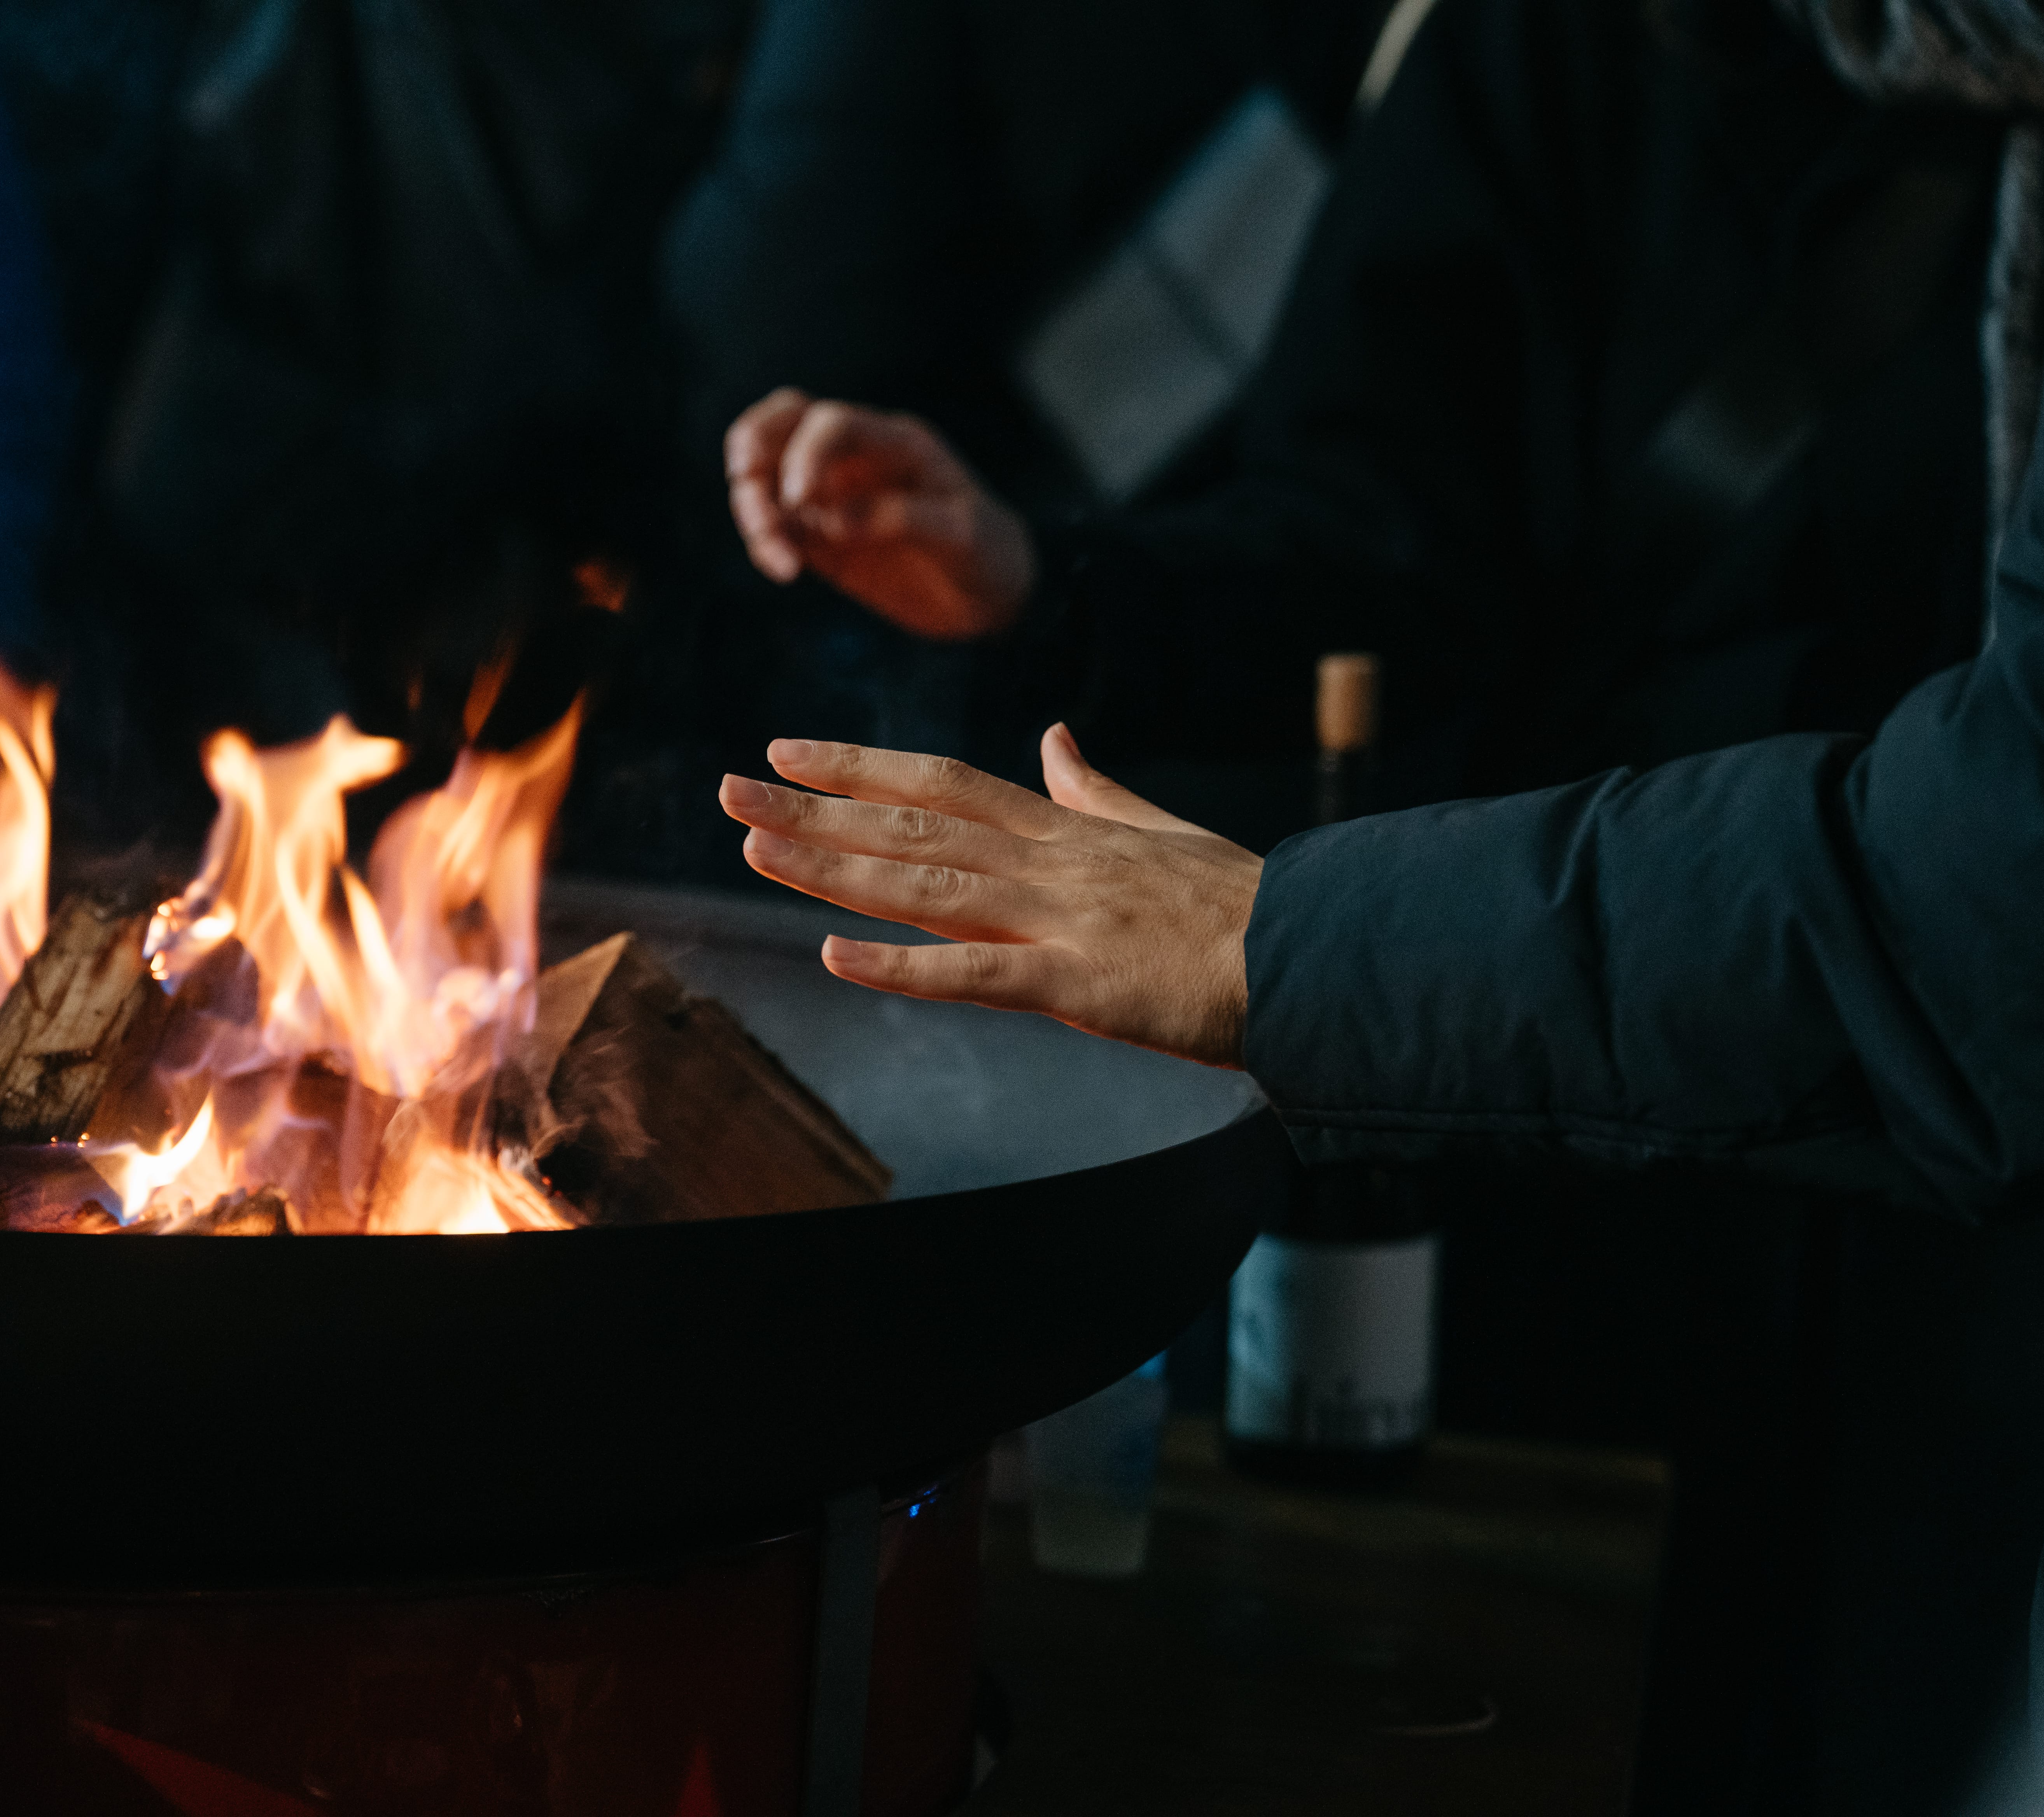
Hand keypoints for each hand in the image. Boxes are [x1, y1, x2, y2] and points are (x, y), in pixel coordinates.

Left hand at [716, 725, 1261, 1067]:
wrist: (1315, 956)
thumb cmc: (1238, 906)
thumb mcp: (1157, 831)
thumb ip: (1092, 788)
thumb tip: (1052, 738)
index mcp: (1063, 831)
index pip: (941, 785)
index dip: (859, 767)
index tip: (788, 752)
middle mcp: (1047, 864)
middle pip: (911, 826)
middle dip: (814, 807)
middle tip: (728, 789)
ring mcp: (1060, 920)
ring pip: (925, 886)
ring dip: (832, 867)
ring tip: (752, 848)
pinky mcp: (1080, 982)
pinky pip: (975, 974)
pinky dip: (903, 965)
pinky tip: (835, 955)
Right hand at [724, 387, 1035, 640]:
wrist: (988, 594)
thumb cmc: (984, 550)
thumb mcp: (961, 534)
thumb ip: (900, 519)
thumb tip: (832, 520)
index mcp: (894, 443)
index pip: (833, 422)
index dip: (805, 451)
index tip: (799, 498)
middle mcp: (855, 460)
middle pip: (784, 422)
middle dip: (753, 444)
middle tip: (743, 479)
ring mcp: (832, 496)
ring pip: (768, 476)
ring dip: (754, 506)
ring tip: (777, 554)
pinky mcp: (819, 536)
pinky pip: (776, 527)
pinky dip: (766, 544)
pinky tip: (786, 570)